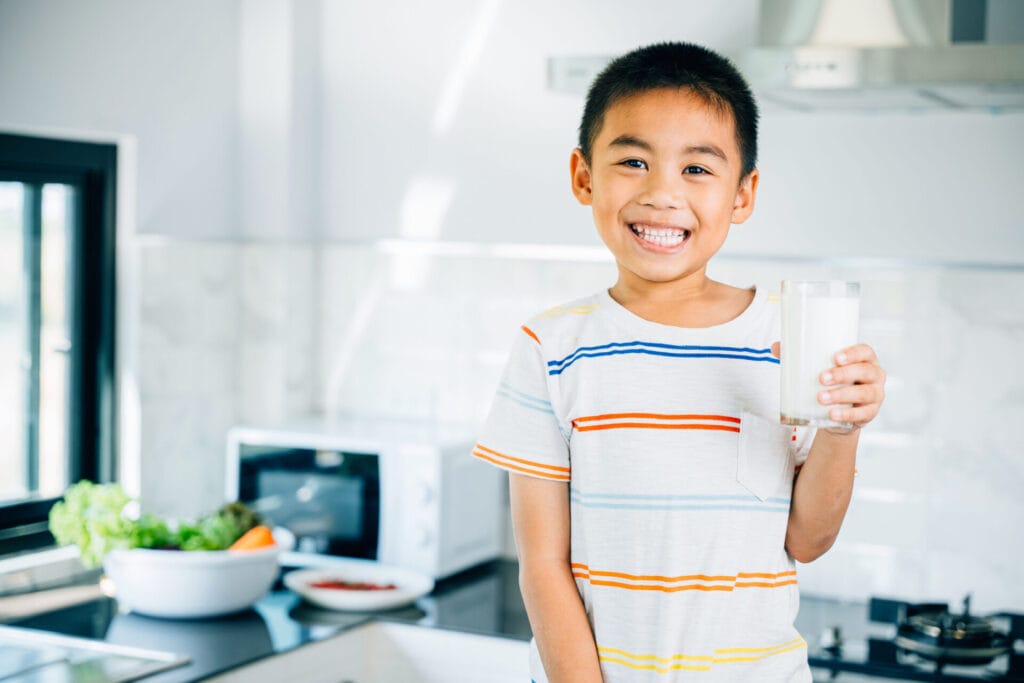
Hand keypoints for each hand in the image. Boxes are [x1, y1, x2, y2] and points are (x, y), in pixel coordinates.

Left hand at [770, 342, 885, 432]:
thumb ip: (798, 357)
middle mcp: (875, 375)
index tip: (834, 357)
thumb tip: (775, 347)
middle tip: (821, 378)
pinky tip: (832, 415)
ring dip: (841, 395)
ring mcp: (875, 395)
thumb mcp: (819, 368)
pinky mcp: (870, 413)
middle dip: (842, 374)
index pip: (865, 351)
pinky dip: (846, 415)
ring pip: (863, 393)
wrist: (837, 412)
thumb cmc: (830, 382)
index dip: (853, 353)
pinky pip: (862, 414)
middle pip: (864, 371)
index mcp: (864, 359)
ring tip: (821, 398)